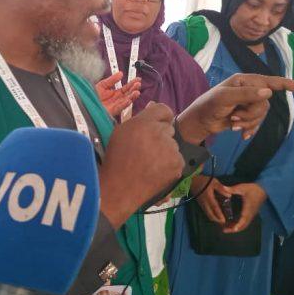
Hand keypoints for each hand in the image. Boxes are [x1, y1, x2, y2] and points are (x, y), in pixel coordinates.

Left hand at [95, 72, 141, 116]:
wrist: (84, 103)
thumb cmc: (91, 96)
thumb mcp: (102, 85)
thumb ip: (112, 80)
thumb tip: (121, 74)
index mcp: (115, 93)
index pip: (126, 88)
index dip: (132, 84)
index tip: (138, 79)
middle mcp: (116, 100)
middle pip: (128, 94)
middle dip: (133, 89)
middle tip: (138, 84)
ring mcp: (114, 105)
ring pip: (126, 101)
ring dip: (132, 97)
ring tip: (136, 92)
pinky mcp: (111, 111)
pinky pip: (119, 108)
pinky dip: (124, 104)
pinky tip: (129, 100)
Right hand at [99, 102, 183, 228]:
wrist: (119, 188)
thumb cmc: (116, 159)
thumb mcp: (121, 132)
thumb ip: (139, 119)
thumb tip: (153, 106)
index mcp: (143, 122)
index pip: (163, 109)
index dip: (160, 118)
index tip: (155, 127)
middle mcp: (159, 132)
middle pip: (168, 128)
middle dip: (160, 136)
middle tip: (146, 150)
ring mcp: (170, 149)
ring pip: (172, 145)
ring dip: (165, 151)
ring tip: (149, 163)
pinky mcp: (177, 164)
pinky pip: (177, 159)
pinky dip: (170, 164)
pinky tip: (156, 171)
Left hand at [176, 73, 293, 143]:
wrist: (200, 122)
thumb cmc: (208, 105)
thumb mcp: (225, 98)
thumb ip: (246, 94)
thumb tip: (269, 92)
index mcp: (244, 81)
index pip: (269, 81)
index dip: (285, 84)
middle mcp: (249, 90)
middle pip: (265, 103)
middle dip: (251, 114)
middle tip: (234, 117)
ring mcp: (248, 103)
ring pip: (262, 115)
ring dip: (248, 122)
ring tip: (233, 123)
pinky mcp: (246, 115)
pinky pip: (257, 123)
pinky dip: (249, 129)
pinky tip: (241, 134)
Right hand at [192, 175, 231, 223]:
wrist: (193, 181)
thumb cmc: (204, 181)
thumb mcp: (214, 182)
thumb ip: (221, 189)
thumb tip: (229, 195)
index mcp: (209, 197)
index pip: (215, 208)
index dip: (219, 215)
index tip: (224, 220)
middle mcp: (205, 203)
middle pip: (210, 215)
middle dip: (217, 220)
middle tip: (223, 223)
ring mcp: (202, 204)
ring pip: (208, 214)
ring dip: (214, 219)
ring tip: (220, 221)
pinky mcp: (201, 204)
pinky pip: (206, 212)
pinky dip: (211, 215)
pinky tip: (215, 216)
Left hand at [222, 183, 267, 233]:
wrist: (263, 190)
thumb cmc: (253, 189)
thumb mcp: (242, 188)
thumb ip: (233, 189)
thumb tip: (224, 188)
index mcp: (248, 208)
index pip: (244, 219)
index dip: (239, 225)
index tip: (233, 229)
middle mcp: (250, 214)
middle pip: (243, 225)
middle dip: (234, 229)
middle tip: (224, 230)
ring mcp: (251, 214)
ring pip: (244, 225)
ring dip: (235, 228)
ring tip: (225, 228)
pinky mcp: (250, 214)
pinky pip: (244, 222)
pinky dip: (238, 225)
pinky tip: (231, 224)